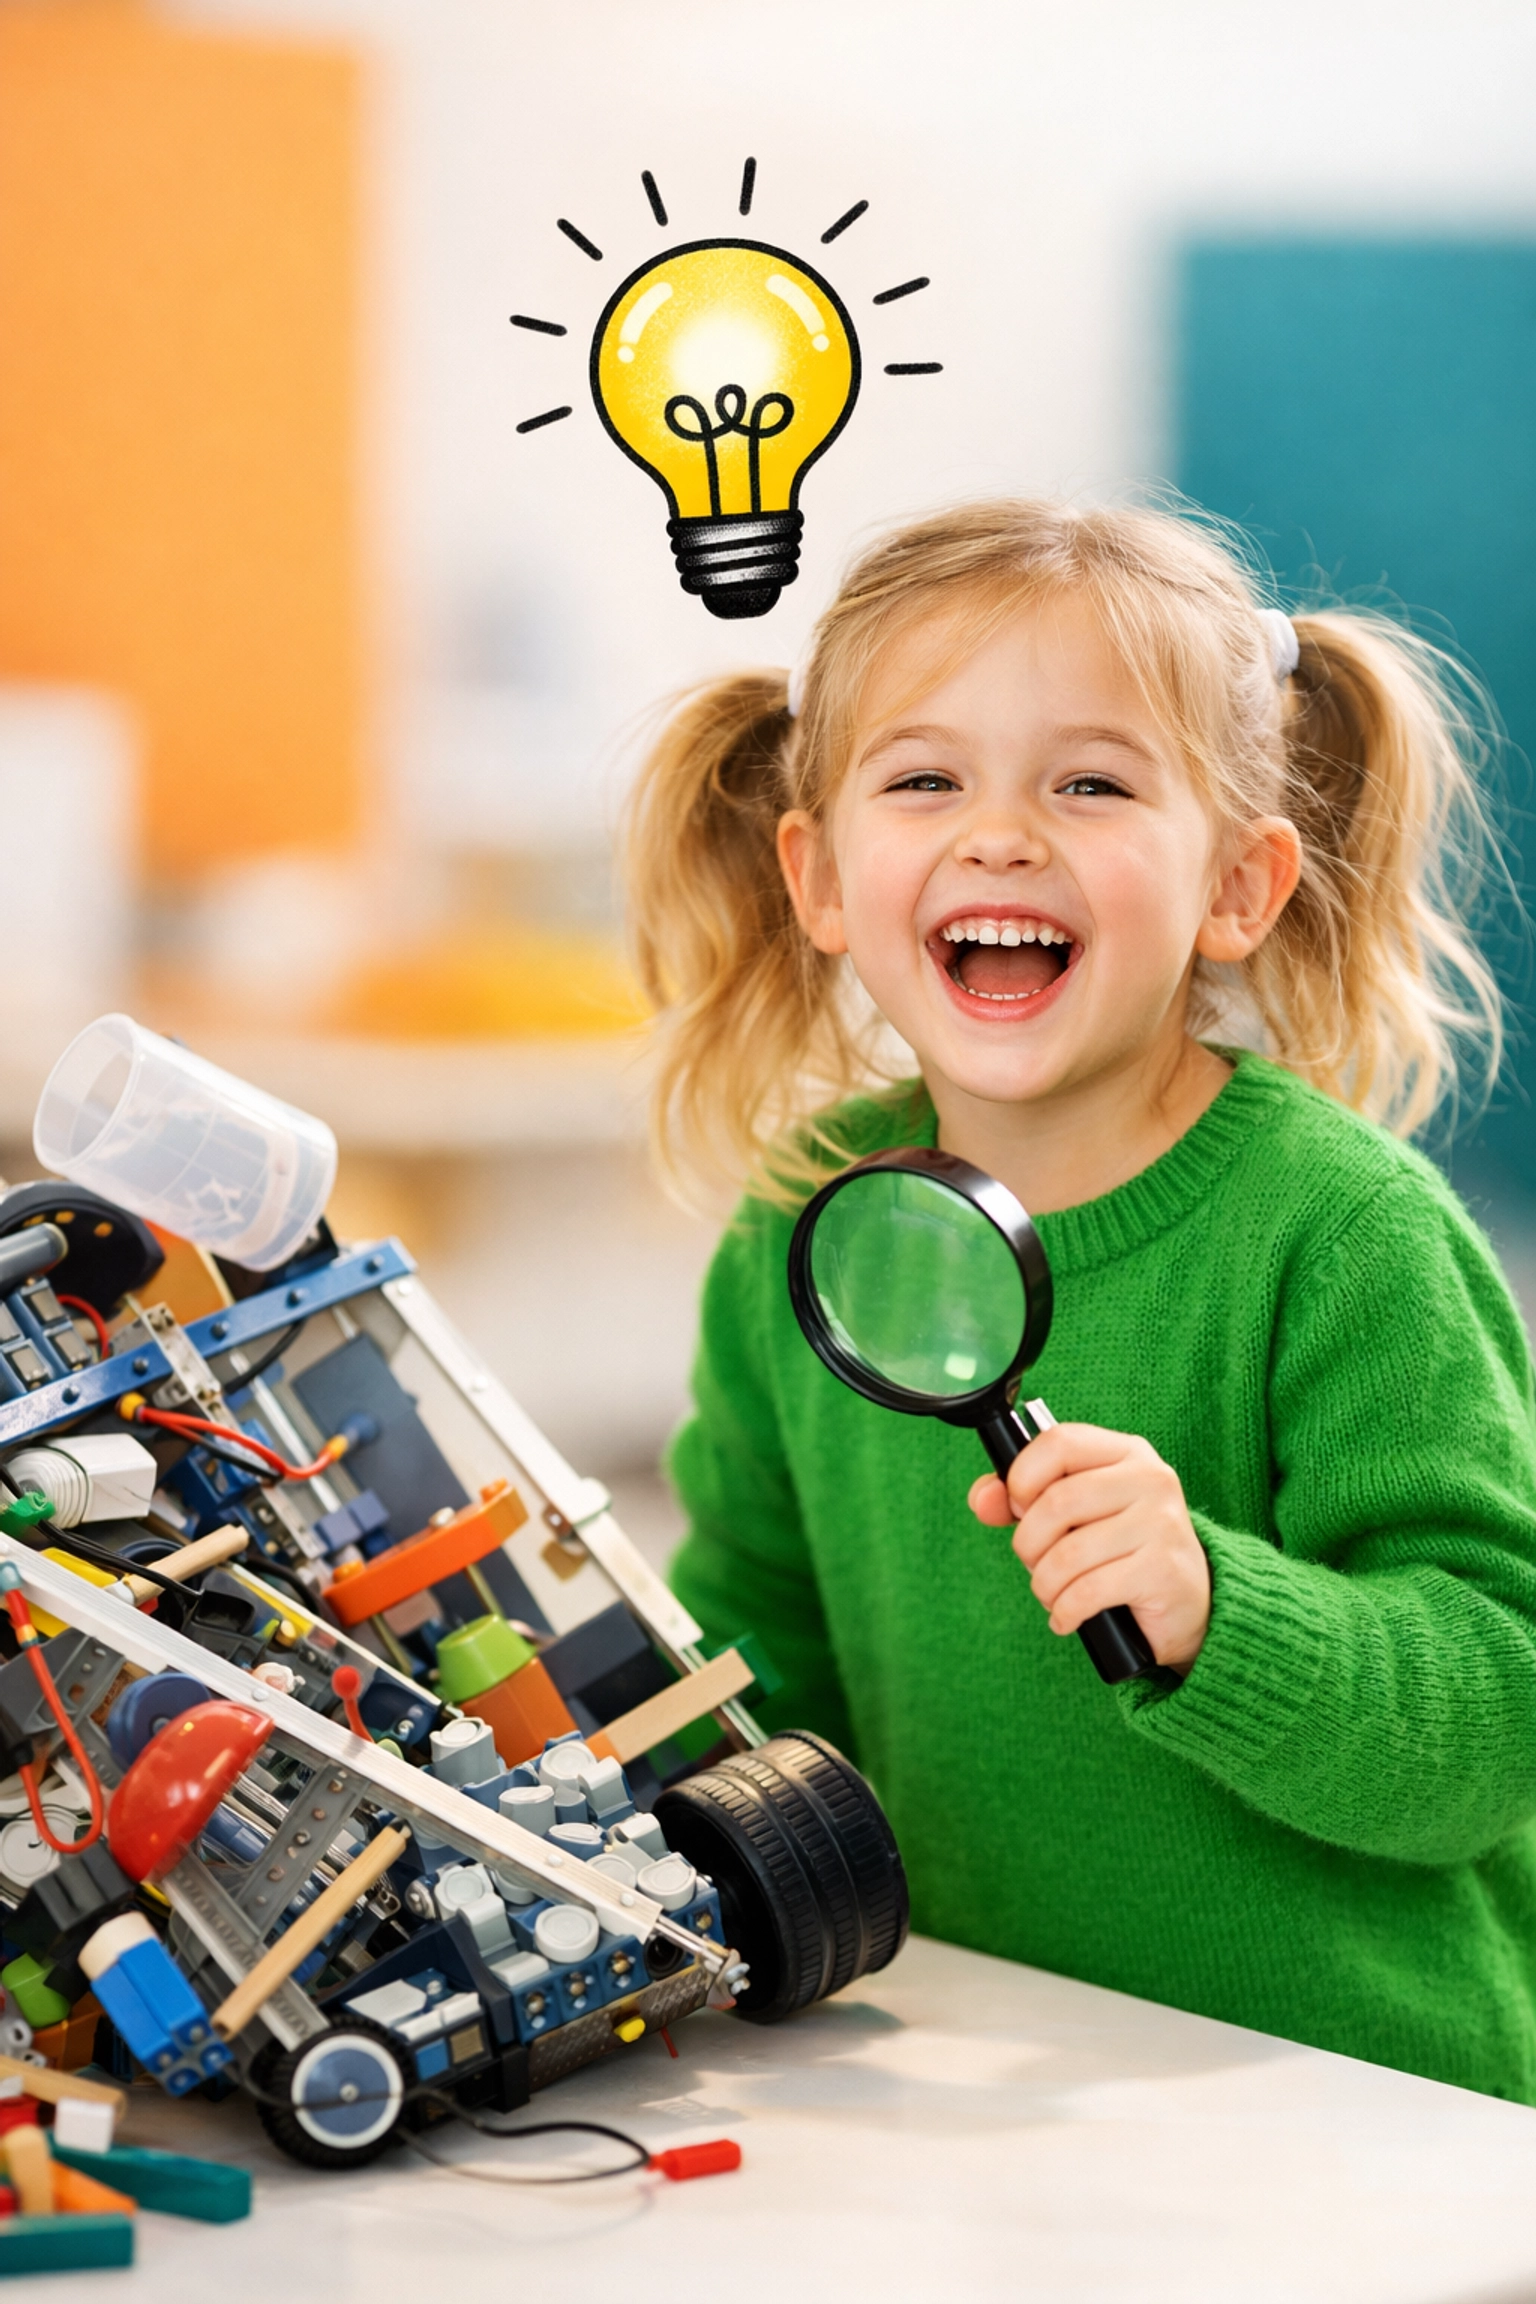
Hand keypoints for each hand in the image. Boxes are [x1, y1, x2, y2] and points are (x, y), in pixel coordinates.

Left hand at [969, 1423, 1211, 1671]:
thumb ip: (1021, 1499)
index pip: (1059, 1442)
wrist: (1191, 1605)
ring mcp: (1161, 1523)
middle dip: (1029, 1544)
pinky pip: (1088, 1590)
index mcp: (1126, 1452)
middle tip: (1036, 1563)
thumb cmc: (1121, 1551)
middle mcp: (1150, 1479)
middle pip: (1057, 1502)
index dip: (1023, 1477)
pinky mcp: (1163, 1570)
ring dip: (1045, 1584)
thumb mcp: (1075, 1515)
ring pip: (1068, 1553)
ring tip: (1053, 1594)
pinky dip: (1064, 1610)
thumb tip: (982, 1499)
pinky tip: (1066, 1617)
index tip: (1019, 1508)